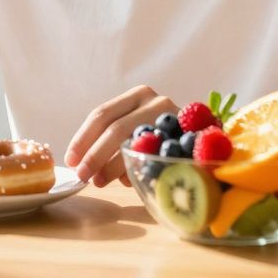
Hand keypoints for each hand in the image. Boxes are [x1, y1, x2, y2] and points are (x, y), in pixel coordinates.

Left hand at [65, 85, 179, 187]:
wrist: (206, 141)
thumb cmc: (159, 140)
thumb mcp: (134, 132)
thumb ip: (112, 143)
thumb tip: (84, 167)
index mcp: (136, 95)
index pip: (101, 114)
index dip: (82, 138)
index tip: (70, 160)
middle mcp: (154, 100)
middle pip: (114, 127)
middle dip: (94, 154)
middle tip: (83, 175)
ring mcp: (172, 116)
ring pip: (133, 141)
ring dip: (112, 165)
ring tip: (99, 181)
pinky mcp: (186, 136)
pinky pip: (154, 153)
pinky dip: (137, 167)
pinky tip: (128, 180)